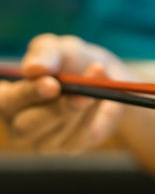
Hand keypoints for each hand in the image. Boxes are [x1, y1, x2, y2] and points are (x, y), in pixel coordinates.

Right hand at [10, 33, 132, 152]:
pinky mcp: (71, 146)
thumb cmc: (72, 60)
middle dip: (58, 108)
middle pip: (27, 126)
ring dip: (82, 107)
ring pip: (58, 133)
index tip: (51, 84)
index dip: (26, 94)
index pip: (4, 102)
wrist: (106, 76)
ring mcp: (45, 140)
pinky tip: (104, 96)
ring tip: (99, 81)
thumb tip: (34, 69)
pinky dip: (95, 115)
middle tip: (82, 92)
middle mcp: (19, 124)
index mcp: (8, 97)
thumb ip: (45, 53)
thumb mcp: (58, 47)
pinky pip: (81, 137)